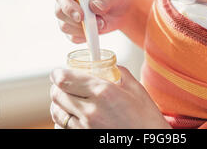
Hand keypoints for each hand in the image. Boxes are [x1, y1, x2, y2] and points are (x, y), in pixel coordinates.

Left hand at [49, 66, 171, 128]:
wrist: (149, 144)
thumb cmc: (146, 119)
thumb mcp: (136, 89)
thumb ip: (119, 73)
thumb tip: (109, 66)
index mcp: (103, 92)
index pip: (65, 79)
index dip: (57, 74)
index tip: (58, 72)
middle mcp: (91, 110)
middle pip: (57, 94)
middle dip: (58, 87)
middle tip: (63, 84)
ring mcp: (85, 127)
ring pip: (57, 112)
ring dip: (59, 103)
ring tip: (67, 99)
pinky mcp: (84, 137)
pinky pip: (63, 127)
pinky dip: (64, 119)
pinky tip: (73, 116)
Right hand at [54, 0, 134, 42]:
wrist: (123, 7)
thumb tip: (94, 5)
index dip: (68, 5)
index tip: (81, 16)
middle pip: (59, 11)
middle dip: (77, 22)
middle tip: (99, 23)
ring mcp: (66, 10)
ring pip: (64, 25)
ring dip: (84, 29)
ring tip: (103, 24)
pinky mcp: (70, 24)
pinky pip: (72, 36)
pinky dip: (85, 36)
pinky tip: (96, 30)